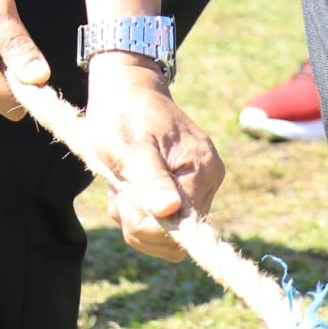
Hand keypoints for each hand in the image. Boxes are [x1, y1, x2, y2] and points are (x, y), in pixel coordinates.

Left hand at [81, 57, 222, 260]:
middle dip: (137, 221)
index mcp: (201, 169)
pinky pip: (161, 223)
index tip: (124, 197)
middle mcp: (208, 181)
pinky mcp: (184, 190)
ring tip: (122, 182)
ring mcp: (199, 187)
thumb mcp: (129, 146)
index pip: (181, 228)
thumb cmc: (124, 113)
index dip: (145, 223)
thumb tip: (171, 211)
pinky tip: (128, 185)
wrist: (126, 90)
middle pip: (174, 238)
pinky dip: (137, 211)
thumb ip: (150, 180)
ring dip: (133, 215)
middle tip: (119, 189)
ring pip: (164, 234)